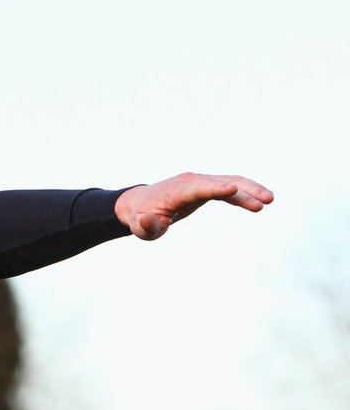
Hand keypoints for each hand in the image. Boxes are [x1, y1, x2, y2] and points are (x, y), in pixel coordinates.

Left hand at [114, 172, 273, 240]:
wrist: (140, 204)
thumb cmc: (141, 217)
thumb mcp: (141, 227)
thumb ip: (145, 226)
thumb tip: (148, 221)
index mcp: (176, 191)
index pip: (198, 188)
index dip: (216, 188)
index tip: (234, 189)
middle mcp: (191, 182)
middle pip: (221, 182)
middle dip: (244, 190)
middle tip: (266, 201)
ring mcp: (200, 182)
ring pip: (230, 182)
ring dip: (250, 190)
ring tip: (269, 200)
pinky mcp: (206, 187)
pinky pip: (229, 188)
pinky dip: (244, 193)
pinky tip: (259, 202)